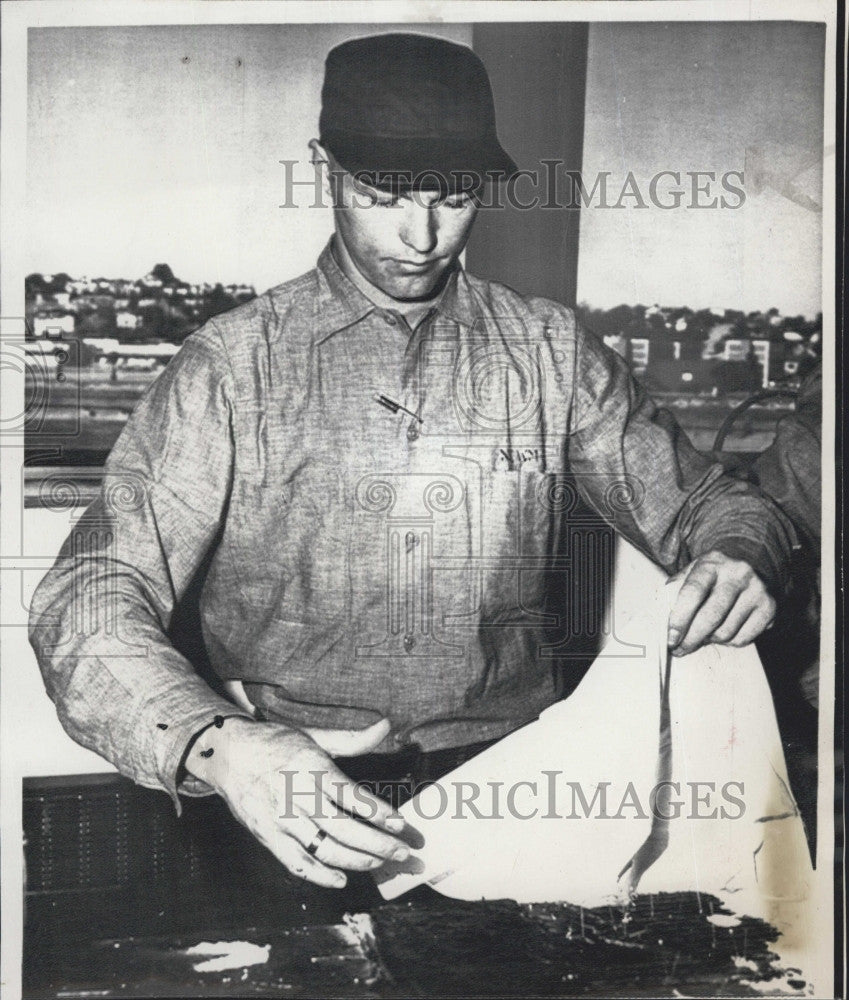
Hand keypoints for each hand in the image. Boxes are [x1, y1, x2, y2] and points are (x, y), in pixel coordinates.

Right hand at [185, 717, 411, 887]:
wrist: (228, 754)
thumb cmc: (276, 744)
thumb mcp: (314, 736)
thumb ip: (352, 739)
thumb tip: (386, 725)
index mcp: (311, 767)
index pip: (351, 796)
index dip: (378, 813)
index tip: (401, 824)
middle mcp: (297, 795)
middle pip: (343, 829)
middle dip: (378, 845)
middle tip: (403, 854)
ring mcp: (281, 819)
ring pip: (324, 849)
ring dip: (356, 861)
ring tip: (380, 863)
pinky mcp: (267, 836)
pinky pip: (296, 863)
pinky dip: (319, 876)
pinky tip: (341, 881)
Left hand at [666, 551, 775, 656]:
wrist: (751, 561)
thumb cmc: (712, 573)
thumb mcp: (692, 572)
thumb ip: (675, 591)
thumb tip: (660, 619)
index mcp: (712, 563)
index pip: (693, 592)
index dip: (679, 618)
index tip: (670, 638)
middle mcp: (737, 574)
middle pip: (711, 616)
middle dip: (691, 639)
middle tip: (679, 649)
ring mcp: (757, 590)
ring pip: (726, 631)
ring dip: (709, 640)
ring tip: (702, 636)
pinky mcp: (770, 607)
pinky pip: (744, 639)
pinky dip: (729, 642)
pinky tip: (722, 634)